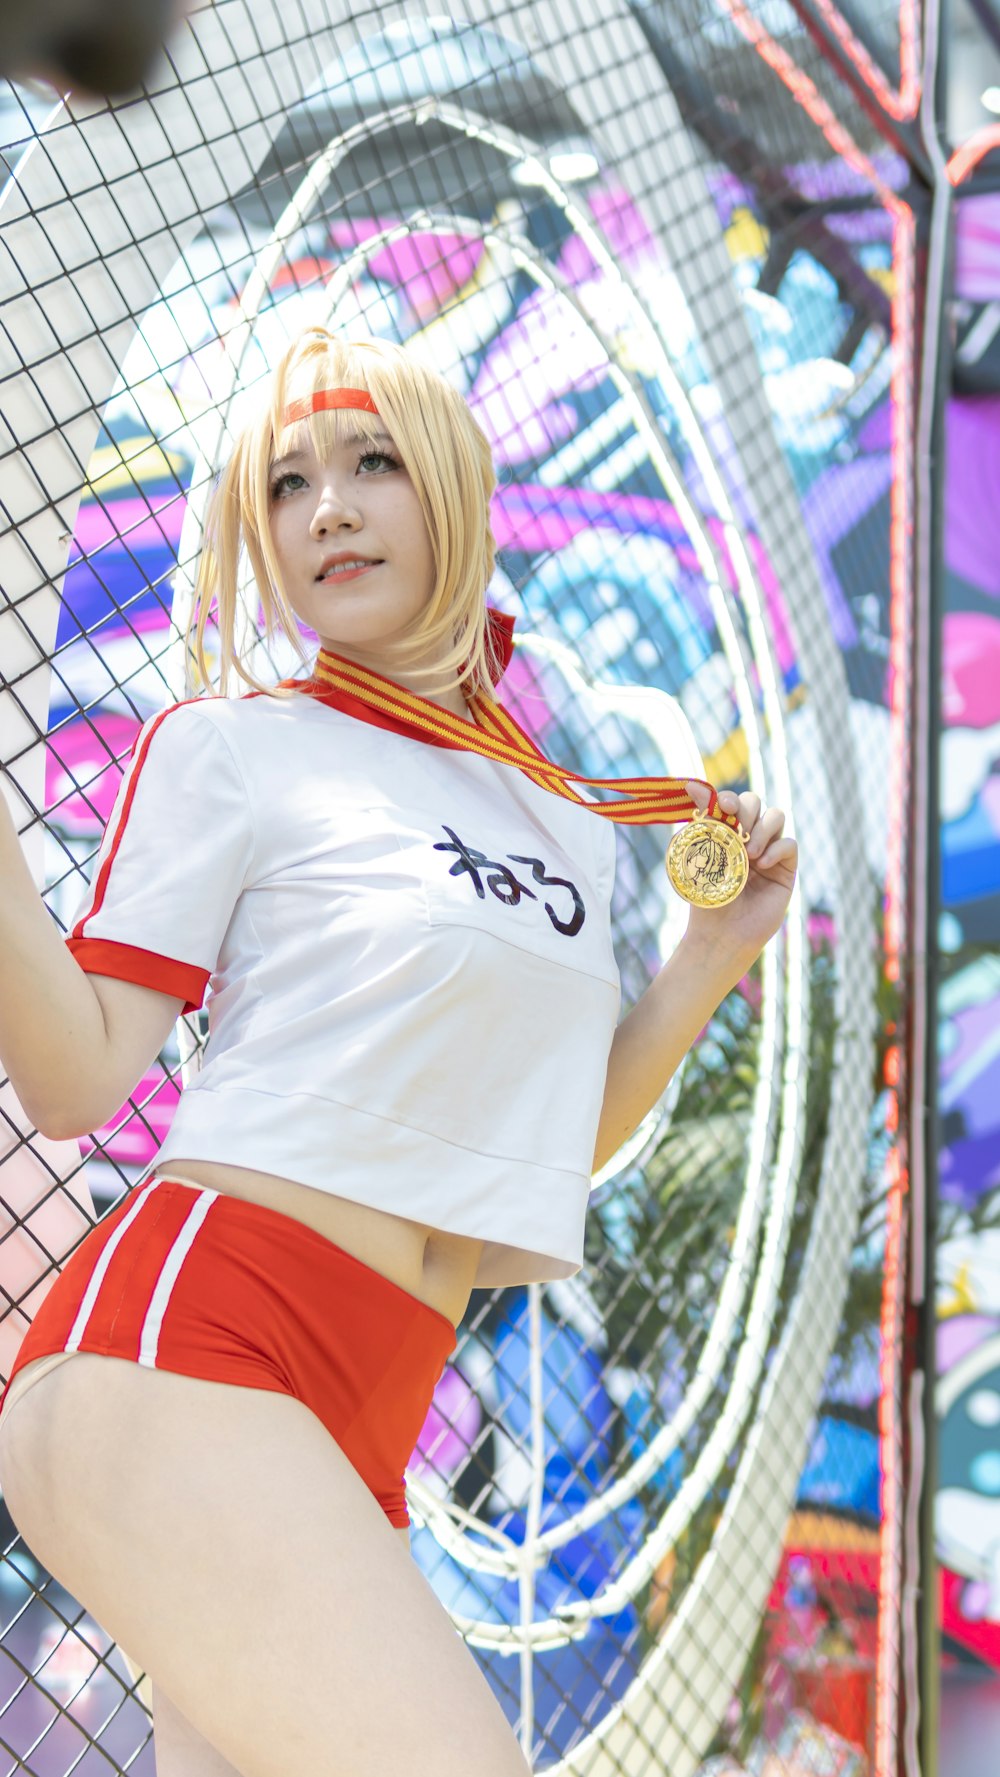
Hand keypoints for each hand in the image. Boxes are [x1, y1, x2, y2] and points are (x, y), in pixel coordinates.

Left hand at [681, 782, 797, 970]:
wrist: (722, 933)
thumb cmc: (707, 899)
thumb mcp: (698, 859)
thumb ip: (699, 825)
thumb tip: (693, 786)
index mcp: (725, 833)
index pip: (731, 802)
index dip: (729, 798)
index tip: (723, 807)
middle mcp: (748, 838)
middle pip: (755, 801)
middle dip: (746, 810)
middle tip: (737, 832)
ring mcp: (769, 851)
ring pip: (776, 815)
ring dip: (762, 828)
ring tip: (750, 854)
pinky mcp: (786, 868)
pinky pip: (789, 844)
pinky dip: (777, 849)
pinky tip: (762, 864)